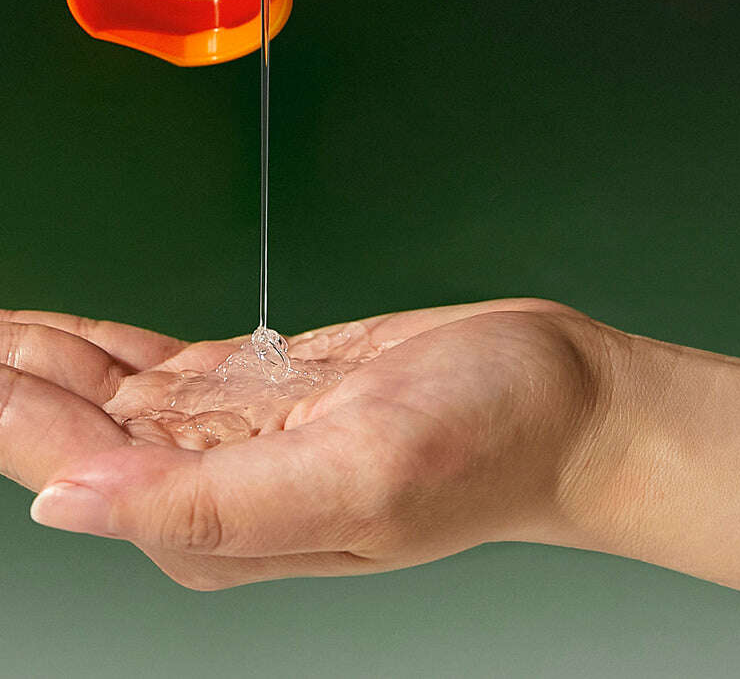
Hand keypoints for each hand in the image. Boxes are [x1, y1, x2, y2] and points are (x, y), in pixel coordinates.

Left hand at [2, 300, 739, 595]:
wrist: (562, 401)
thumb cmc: (489, 442)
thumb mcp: (355, 474)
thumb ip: (207, 505)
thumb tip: (66, 508)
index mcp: (218, 522)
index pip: (72, 467)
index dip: (3, 416)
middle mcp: (214, 487)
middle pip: (73, 434)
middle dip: (5, 385)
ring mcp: (237, 435)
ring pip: (106, 398)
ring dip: (37, 363)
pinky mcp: (266, 389)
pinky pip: (160, 369)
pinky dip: (102, 348)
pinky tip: (62, 339)